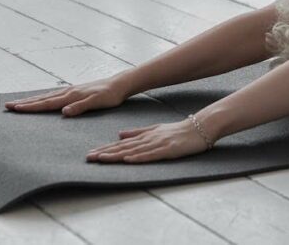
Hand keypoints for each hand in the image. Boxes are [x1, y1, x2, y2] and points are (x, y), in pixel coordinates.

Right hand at [4, 75, 131, 116]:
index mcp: (71, 96)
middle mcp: (68, 92)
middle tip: (7, 106)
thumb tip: (63, 112)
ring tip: (18, 103)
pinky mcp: (75, 91)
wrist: (119, 84)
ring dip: (32, 100)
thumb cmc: (110, 96)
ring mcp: (71, 91)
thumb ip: (81, 107)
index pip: (46, 103)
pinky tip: (41, 99)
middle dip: (25, 103)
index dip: (30, 107)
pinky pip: (54, 95)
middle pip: (42, 99)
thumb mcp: (97, 103)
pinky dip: (44, 97)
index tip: (14, 108)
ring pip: (47, 96)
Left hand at [86, 119, 211, 163]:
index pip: (121, 144)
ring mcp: (158, 144)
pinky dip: (139, 158)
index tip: (91, 154)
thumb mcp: (156, 129)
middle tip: (89, 158)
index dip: (106, 149)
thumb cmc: (178, 130)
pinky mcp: (168, 150)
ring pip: (133, 151)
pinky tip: (128, 160)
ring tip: (102, 159)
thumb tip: (119, 134)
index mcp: (145, 135)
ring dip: (117, 156)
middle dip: (105, 153)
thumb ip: (137, 132)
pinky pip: (151, 155)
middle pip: (123, 148)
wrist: (200, 127)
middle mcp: (148, 139)